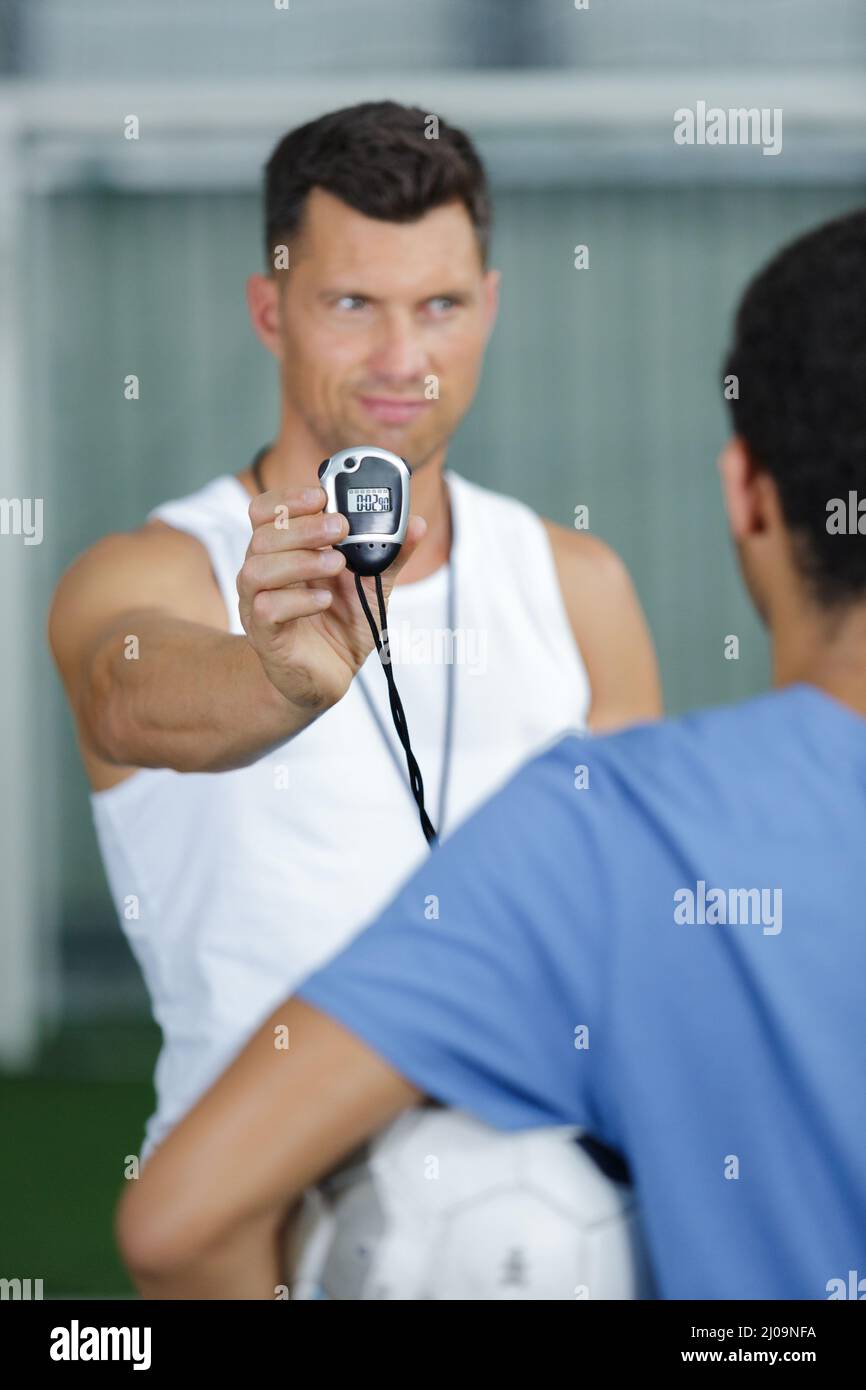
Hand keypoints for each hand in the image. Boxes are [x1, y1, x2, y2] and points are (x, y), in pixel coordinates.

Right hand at [238, 485, 426, 710]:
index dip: (288, 498)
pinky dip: (297, 600)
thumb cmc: (341, 626)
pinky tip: (324, 601)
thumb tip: (416, 523)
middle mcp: (263, 573)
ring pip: (258, 569)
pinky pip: (266, 609)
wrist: (328, 677)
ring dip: (300, 560)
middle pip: (263, 534)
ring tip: (337, 563)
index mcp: (284, 551)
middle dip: (305, 526)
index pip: (266, 510)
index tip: (322, 495)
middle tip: (341, 527)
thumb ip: (389, 554)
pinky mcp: (265, 636)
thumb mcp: (372, 585)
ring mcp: (258, 604)